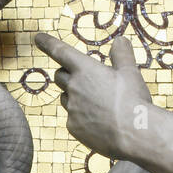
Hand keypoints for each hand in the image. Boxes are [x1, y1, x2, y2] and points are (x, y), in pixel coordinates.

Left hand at [35, 33, 151, 159]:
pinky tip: (98, 122)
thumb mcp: (130, 72)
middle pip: (59, 76)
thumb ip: (122, 54)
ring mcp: (72, 109)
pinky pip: (72, 119)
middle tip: (82, 79)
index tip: (38, 38)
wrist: (134, 134)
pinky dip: (81, 117)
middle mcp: (74, 87)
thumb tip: (119, 41)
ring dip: (74, 97)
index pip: (60, 51)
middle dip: (66, 75)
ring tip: (96, 104)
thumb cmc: (133, 100)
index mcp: (85, 69)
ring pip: (65, 98)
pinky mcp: (74, 127)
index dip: (48, 43)